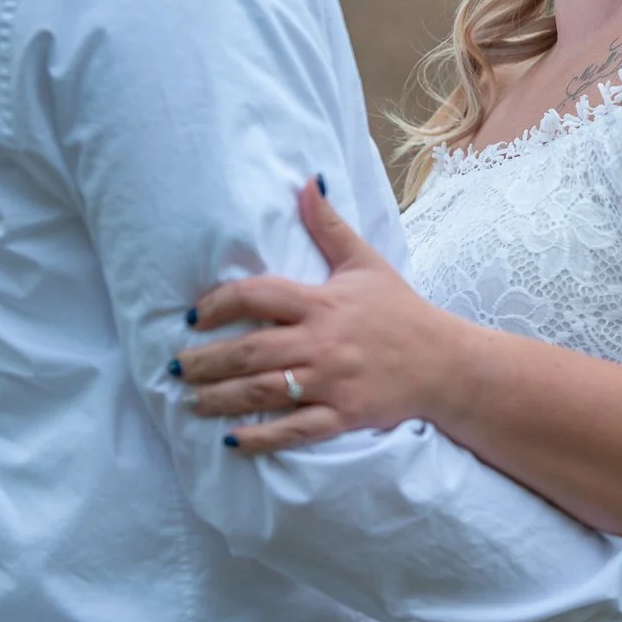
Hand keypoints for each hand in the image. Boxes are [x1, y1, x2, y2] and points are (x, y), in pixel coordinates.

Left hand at [174, 178, 468, 452]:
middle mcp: (322, 342)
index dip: (219, 304)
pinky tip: (231, 441)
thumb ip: (329, 225)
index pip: (257, 295)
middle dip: (206, 361)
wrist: (444, 362)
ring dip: (220, 398)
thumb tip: (307, 181)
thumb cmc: (400, 310)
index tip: (195, 316)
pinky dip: (260, 438)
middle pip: (250, 350)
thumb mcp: (365, 262)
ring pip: (263, 391)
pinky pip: (293, 431)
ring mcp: (331, 382)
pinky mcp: (342, 416)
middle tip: (176, 367)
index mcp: (322, 302)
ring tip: (191, 400)